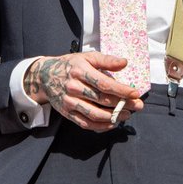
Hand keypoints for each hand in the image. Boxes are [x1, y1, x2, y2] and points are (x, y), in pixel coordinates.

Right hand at [24, 52, 145, 131]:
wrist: (45, 76)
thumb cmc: (71, 65)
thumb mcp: (87, 57)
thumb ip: (106, 60)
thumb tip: (124, 63)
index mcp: (80, 71)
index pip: (104, 83)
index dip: (121, 90)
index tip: (135, 93)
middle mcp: (73, 87)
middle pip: (101, 99)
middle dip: (122, 104)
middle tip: (138, 106)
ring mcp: (69, 102)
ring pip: (94, 114)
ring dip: (113, 117)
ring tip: (126, 115)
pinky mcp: (67, 113)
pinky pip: (85, 123)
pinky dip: (100, 126)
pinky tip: (112, 123)